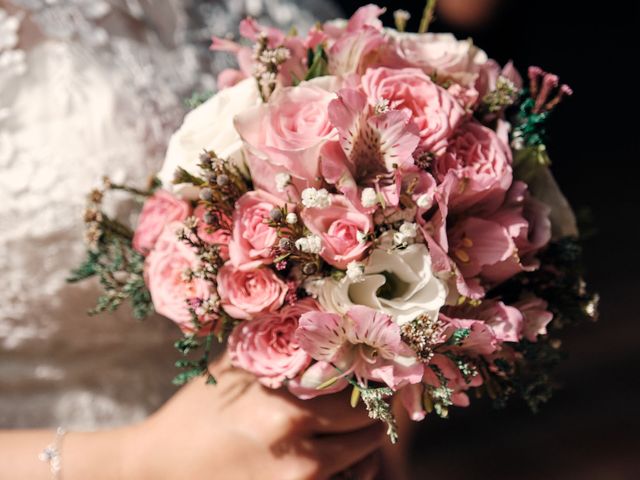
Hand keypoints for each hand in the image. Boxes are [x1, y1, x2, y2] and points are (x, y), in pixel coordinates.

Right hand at [125, 353, 384, 479]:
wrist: (158, 470)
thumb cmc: (195, 413)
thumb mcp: (233, 370)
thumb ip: (278, 347)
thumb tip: (326, 321)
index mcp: (285, 409)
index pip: (357, 387)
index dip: (373, 373)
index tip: (377, 364)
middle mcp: (300, 452)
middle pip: (370, 425)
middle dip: (374, 405)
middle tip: (370, 391)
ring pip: (365, 459)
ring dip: (364, 438)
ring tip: (351, 421)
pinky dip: (350, 466)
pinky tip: (335, 450)